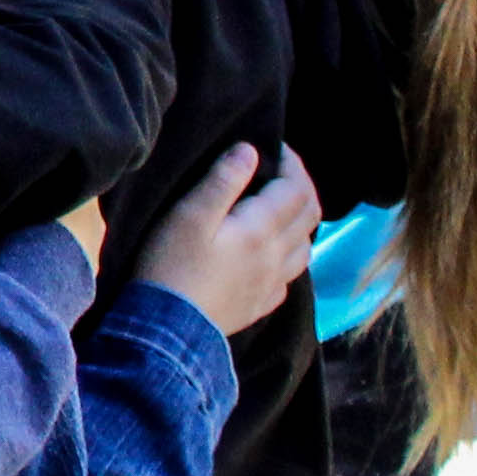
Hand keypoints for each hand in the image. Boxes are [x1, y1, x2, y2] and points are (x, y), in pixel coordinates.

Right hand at [135, 142, 316, 338]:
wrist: (168, 328)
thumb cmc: (171, 265)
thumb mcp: (188, 215)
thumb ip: (221, 181)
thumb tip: (249, 151)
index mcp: (261, 229)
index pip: (296, 189)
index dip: (293, 164)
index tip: (276, 147)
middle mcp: (277, 256)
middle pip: (308, 216)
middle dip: (302, 188)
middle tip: (281, 173)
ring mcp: (272, 284)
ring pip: (305, 248)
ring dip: (300, 224)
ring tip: (280, 212)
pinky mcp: (260, 305)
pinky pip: (289, 278)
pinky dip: (288, 259)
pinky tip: (272, 259)